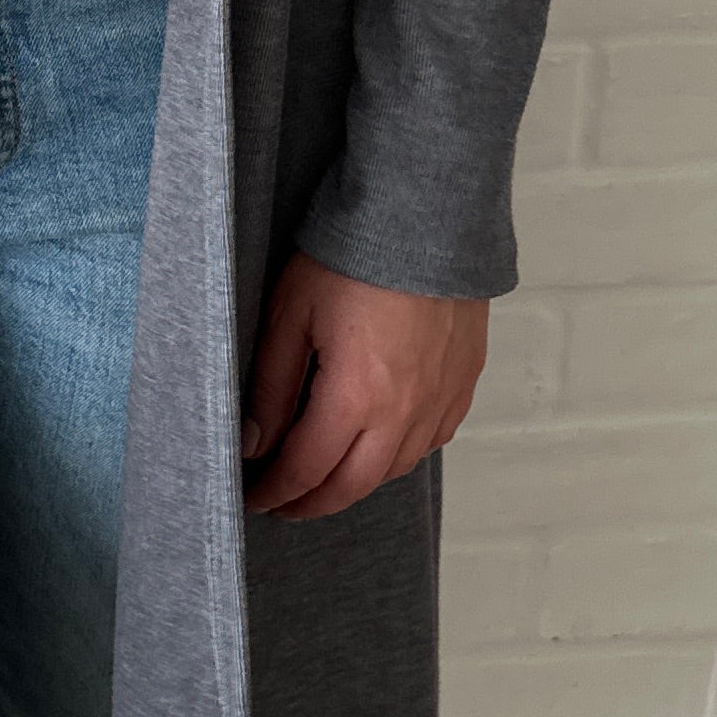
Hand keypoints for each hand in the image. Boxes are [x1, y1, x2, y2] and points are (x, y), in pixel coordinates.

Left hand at [239, 254, 484, 521]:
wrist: (424, 212)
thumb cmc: (351, 256)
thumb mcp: (289, 318)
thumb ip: (271, 388)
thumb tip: (254, 444)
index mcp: (356, 398)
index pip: (306, 470)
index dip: (275, 491)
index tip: (253, 497)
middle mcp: (405, 410)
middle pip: (353, 485)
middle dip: (311, 503)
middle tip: (282, 504)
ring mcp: (441, 398)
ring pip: (394, 468)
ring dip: (355, 482)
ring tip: (325, 478)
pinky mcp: (464, 379)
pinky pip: (431, 439)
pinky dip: (398, 455)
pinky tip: (379, 446)